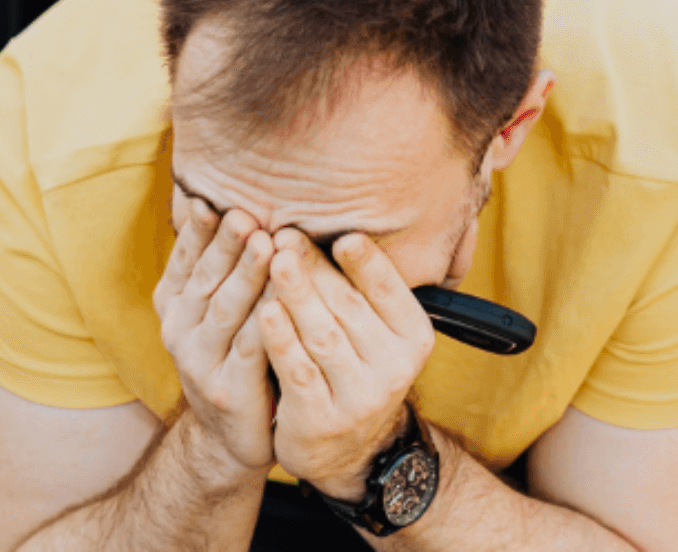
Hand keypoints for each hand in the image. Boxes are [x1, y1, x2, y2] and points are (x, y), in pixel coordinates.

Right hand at [154, 199, 276, 478]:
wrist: (230, 437)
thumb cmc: (236, 355)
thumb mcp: (218, 310)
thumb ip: (223, 266)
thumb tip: (235, 202)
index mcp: (176, 305)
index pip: (186, 261)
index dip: (198, 233)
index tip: (212, 200)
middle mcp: (181, 331)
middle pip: (206, 279)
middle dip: (225, 245)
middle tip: (244, 214)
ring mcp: (202, 362)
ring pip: (226, 310)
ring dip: (246, 275)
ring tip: (265, 244)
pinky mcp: (229, 389)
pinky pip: (252, 348)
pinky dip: (266, 321)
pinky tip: (283, 300)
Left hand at [258, 230, 435, 500]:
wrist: (345, 450)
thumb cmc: (353, 369)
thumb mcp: (374, 334)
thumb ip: (360, 291)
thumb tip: (327, 228)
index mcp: (413, 337)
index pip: (390, 291)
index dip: (366, 262)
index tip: (342, 234)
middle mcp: (394, 368)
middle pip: (349, 308)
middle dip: (316, 269)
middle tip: (286, 234)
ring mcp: (359, 398)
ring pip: (323, 336)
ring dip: (296, 295)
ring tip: (273, 261)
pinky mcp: (322, 419)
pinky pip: (298, 371)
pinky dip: (281, 339)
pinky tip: (264, 311)